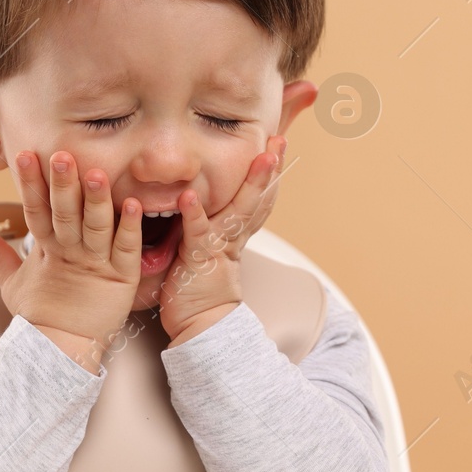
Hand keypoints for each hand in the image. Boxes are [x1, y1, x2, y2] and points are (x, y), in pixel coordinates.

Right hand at [0, 149, 142, 371]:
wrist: (62, 351)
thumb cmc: (42, 315)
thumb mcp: (13, 283)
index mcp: (46, 249)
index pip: (35, 211)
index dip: (30, 185)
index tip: (24, 157)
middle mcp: (70, 252)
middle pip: (65, 214)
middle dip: (62, 185)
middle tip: (61, 157)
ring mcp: (96, 264)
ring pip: (96, 226)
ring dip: (96, 200)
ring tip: (95, 174)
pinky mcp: (122, 278)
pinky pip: (126, 249)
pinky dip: (130, 227)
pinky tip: (132, 204)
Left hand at [158, 135, 286, 343]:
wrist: (200, 329)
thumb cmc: (195, 292)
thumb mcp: (202, 253)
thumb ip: (201, 228)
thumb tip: (192, 202)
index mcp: (233, 236)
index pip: (256, 200)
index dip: (267, 175)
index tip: (276, 147)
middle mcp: (232, 238)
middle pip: (258, 199)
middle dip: (270, 170)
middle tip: (281, 142)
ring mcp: (219, 247)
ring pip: (240, 210)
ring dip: (252, 183)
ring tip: (262, 156)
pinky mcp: (199, 259)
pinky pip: (198, 233)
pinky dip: (195, 214)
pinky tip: (190, 195)